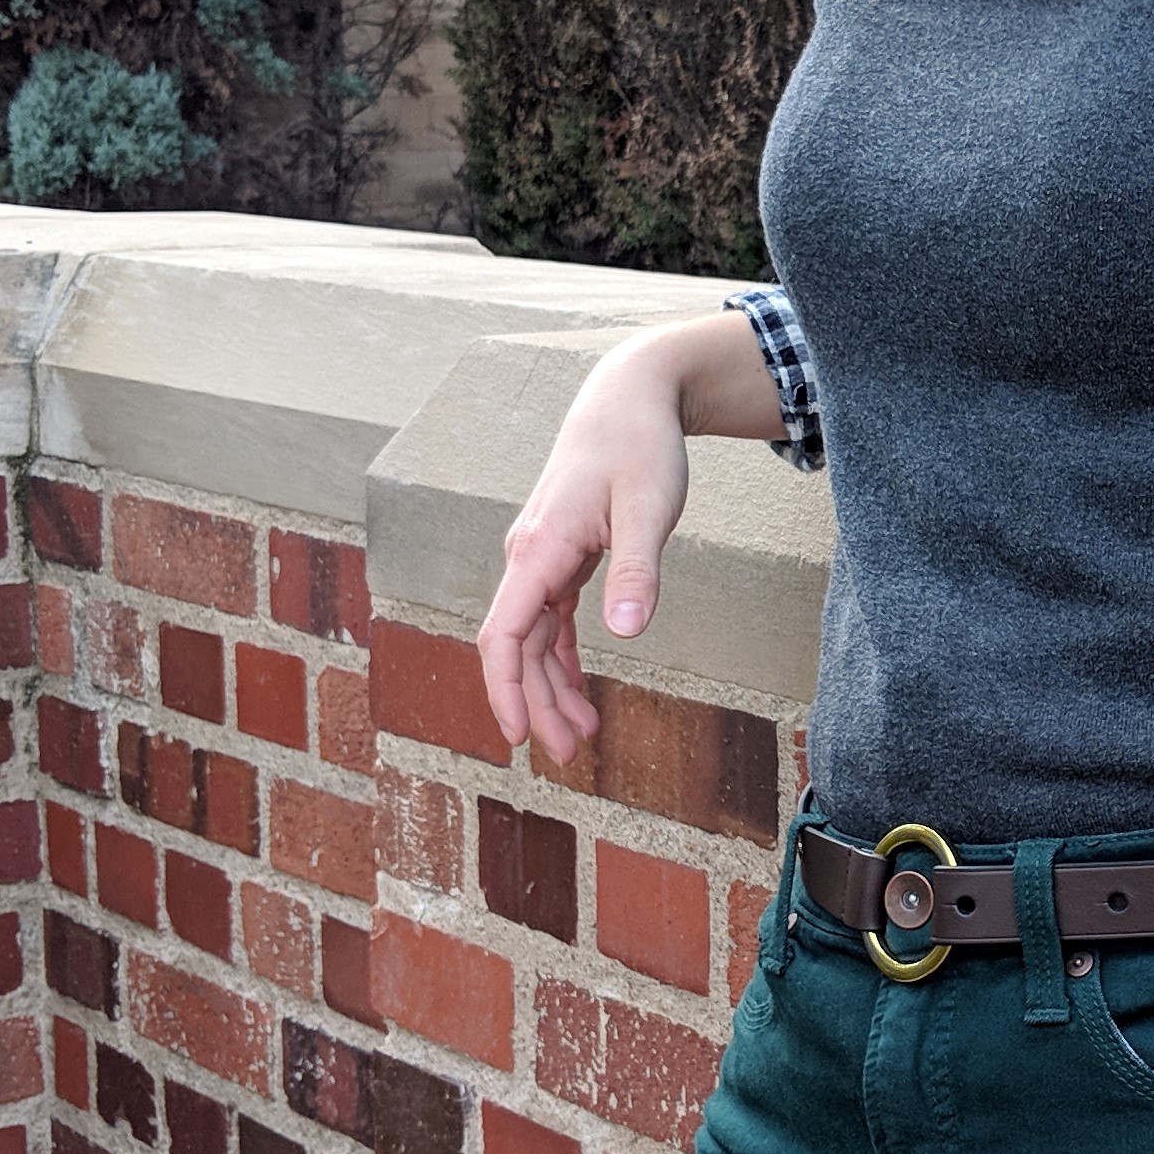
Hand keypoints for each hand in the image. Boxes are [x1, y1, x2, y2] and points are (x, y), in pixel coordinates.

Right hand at [477, 338, 695, 767]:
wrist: (628, 398)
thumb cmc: (639, 446)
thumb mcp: (649, 507)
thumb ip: (636, 569)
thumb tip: (625, 631)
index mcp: (539, 549)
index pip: (504, 633)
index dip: (504, 689)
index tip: (517, 735)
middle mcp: (528, 557)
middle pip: (515, 647)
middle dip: (535, 704)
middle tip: (567, 754)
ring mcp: (540, 558)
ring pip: (531, 639)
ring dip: (548, 687)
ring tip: (580, 735)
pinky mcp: (560, 557)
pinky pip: (549, 621)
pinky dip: (560, 659)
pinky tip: (578, 690)